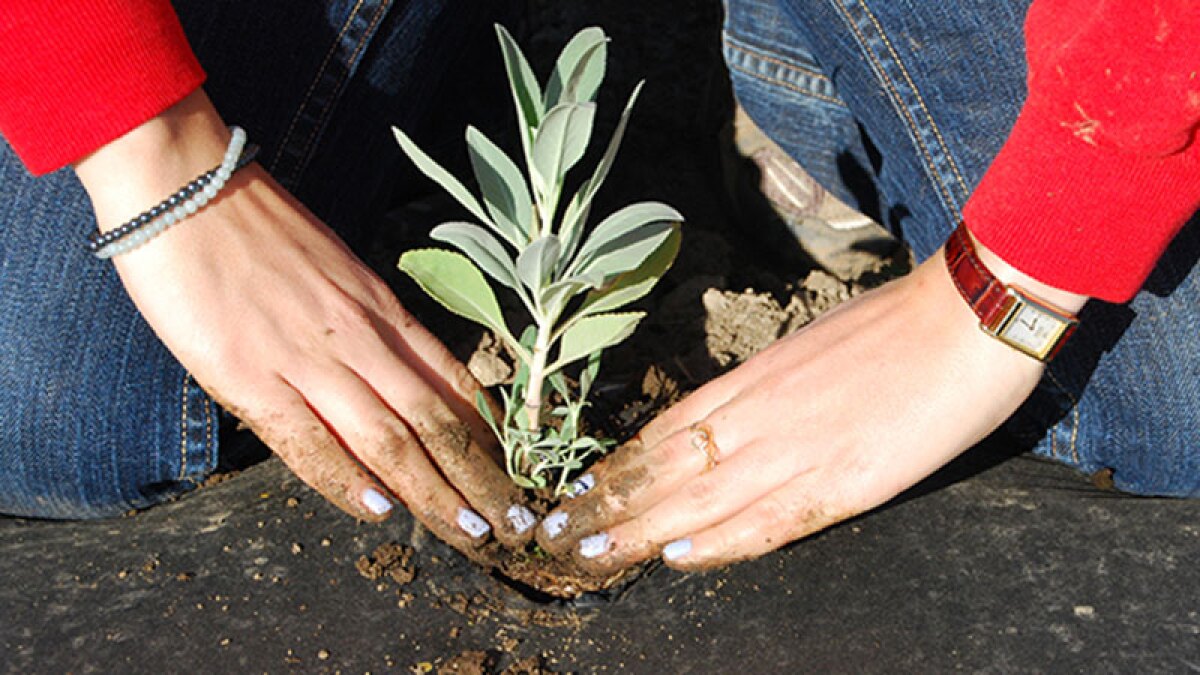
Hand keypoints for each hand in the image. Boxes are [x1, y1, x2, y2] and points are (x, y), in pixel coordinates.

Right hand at [75, 91, 536, 554]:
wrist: (185, 184)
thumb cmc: (256, 225)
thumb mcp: (336, 268)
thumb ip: (367, 322)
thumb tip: (391, 375)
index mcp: (380, 308)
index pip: (453, 382)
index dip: (488, 435)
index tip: (515, 473)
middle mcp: (359, 337)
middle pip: (435, 422)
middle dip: (479, 478)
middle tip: (512, 521)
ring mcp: (307, 359)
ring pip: (391, 440)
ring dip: (435, 494)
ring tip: (470, 534)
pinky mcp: (250, 378)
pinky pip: (310, 443)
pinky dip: (348, 482)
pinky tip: (381, 513)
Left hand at [536, 235, 1087, 571]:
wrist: (966, 318)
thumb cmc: (894, 328)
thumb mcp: (809, 350)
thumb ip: (765, 390)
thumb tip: (731, 421)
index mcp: (752, 381)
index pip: (664, 431)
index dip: (616, 466)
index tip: (575, 492)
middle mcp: (759, 414)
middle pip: (665, 466)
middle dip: (607, 503)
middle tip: (555, 533)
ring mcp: (796, 447)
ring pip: (698, 496)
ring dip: (640, 528)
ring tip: (590, 552)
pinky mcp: (842, 479)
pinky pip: (768, 518)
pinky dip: (721, 541)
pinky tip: (680, 557)